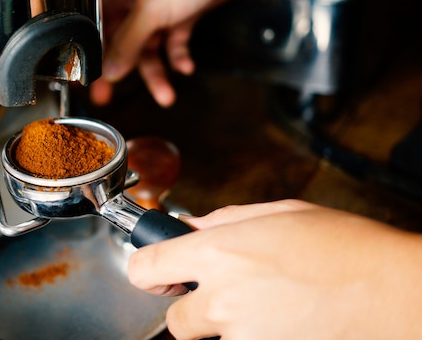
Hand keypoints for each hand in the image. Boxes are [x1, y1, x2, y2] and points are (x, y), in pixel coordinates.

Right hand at [90, 0, 265, 106]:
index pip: (96, 34)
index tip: (93, 86)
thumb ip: (128, 43)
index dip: (93, 60)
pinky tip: (186, 67)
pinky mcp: (183, 14)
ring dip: (157, 74)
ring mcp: (160, 9)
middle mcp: (135, 3)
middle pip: (123, 46)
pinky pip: (175, 44)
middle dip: (123, 73)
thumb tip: (109, 70)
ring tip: (167, 95)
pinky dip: (179, 58)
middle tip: (113, 98)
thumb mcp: (151, 10)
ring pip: (150, 50)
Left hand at [128, 200, 421, 338]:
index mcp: (221, 252)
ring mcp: (244, 338)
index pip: (146, 268)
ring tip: (273, 309)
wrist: (399, 295)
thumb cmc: (348, 249)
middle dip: (194, 310)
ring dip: (230, 329)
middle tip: (228, 297)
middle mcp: (224, 299)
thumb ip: (225, 221)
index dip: (148, 270)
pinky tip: (286, 323)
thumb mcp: (281, 214)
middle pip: (174, 321)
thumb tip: (191, 227)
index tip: (158, 273)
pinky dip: (257, 339)